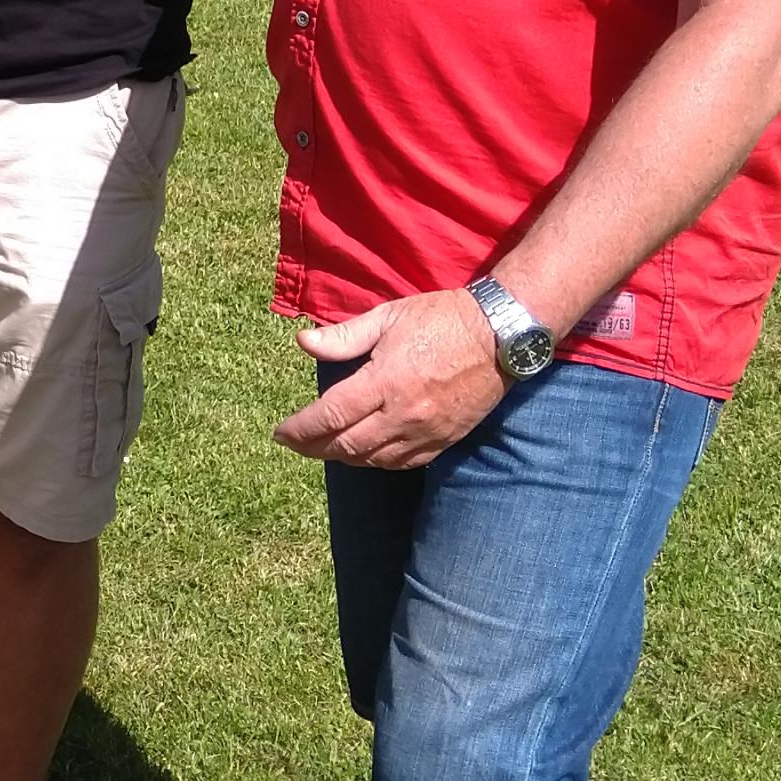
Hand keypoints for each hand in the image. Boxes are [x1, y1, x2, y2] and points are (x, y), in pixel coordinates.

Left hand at [272, 293, 506, 470]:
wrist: (499, 334)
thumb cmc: (440, 319)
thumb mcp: (388, 317)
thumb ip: (344, 337)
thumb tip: (303, 342)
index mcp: (385, 380)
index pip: (331, 415)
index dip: (301, 429)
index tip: (281, 432)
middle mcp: (404, 413)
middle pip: (346, 445)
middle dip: (313, 447)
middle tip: (293, 443)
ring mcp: (426, 431)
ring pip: (372, 459)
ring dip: (342, 456)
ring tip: (322, 447)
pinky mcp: (444, 440)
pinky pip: (402, 463)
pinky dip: (375, 462)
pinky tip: (362, 454)